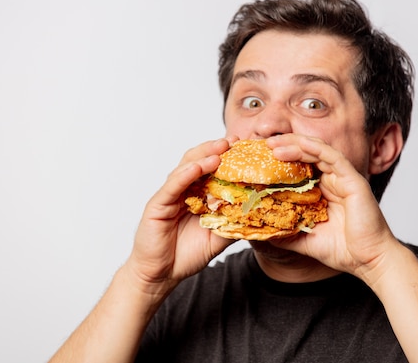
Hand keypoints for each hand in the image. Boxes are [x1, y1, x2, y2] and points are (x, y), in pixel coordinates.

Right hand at [126, 138, 235, 294]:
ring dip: (202, 157)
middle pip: (197, 161)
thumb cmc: (186, 254)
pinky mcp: (157, 205)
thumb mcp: (218, 237)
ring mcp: (169, 196)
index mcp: (196, 194)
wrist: (162, 275)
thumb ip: (234, 222)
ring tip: (220, 150)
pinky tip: (197, 167)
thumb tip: (259, 213)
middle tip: (232, 141)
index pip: (211, 169)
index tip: (243, 148)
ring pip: (185, 169)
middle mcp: (182, 190)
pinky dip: (185, 175)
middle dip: (214, 149)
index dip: (226, 158)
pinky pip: (172, 186)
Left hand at [266, 134, 400, 282]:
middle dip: (285, 146)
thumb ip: (285, 233)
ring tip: (273, 145)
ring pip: (317, 151)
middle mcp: (332, 181)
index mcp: (322, 191)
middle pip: (306, 154)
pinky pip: (333, 157)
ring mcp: (343, 178)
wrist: (368, 261)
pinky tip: (298, 146)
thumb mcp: (304, 240)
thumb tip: (261, 231)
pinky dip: (315, 149)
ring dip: (295, 144)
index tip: (259, 159)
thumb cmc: (343, 250)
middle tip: (263, 145)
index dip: (281, 160)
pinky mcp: (353, 180)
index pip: (299, 167)